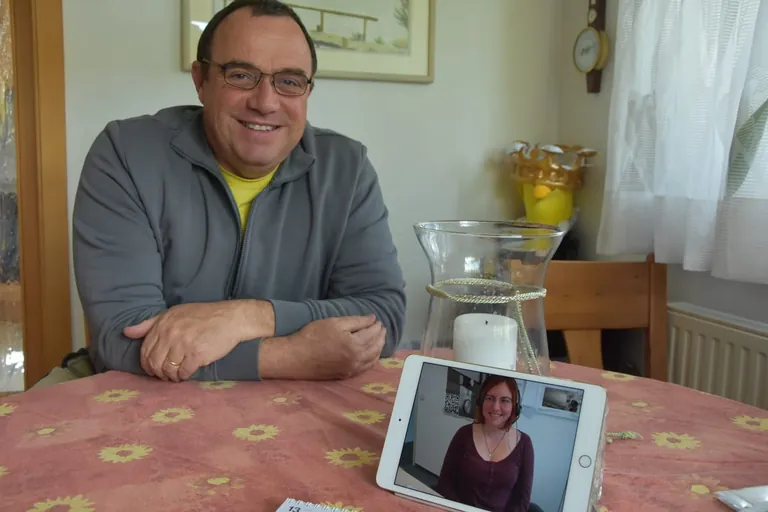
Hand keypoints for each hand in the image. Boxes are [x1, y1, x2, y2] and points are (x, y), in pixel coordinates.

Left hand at [125, 302, 261, 381]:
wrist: (231, 318)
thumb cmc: (203, 316)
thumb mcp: (175, 313)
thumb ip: (150, 324)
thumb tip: (126, 332)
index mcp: (163, 323)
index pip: (145, 350)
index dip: (147, 364)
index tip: (154, 369)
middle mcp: (171, 333)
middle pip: (154, 363)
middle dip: (158, 373)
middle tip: (165, 375)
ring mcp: (184, 344)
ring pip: (168, 370)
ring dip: (171, 377)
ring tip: (177, 375)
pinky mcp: (197, 354)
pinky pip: (184, 372)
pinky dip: (184, 376)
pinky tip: (188, 373)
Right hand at [258, 315, 385, 380]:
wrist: (295, 357)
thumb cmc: (312, 336)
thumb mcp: (334, 322)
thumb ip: (356, 321)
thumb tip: (373, 319)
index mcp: (355, 345)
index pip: (372, 333)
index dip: (376, 326)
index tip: (378, 320)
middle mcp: (356, 359)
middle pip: (375, 347)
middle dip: (380, 336)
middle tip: (381, 328)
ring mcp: (351, 369)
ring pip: (373, 359)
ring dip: (378, 348)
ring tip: (379, 339)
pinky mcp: (345, 375)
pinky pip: (365, 368)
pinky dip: (372, 359)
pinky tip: (371, 354)